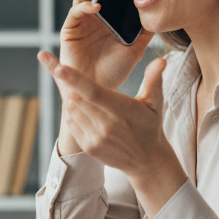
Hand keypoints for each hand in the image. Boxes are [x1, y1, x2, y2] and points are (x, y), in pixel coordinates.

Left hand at [39, 52, 186, 218]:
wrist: (146, 159)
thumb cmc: (150, 125)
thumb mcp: (156, 102)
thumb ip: (154, 79)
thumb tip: (161, 59)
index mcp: (121, 110)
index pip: (92, 92)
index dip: (74, 80)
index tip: (59, 67)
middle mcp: (106, 126)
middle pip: (76, 98)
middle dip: (66, 82)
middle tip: (58, 66)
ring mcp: (95, 138)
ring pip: (71, 110)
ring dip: (70, 96)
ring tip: (74, 87)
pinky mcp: (88, 146)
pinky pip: (71, 123)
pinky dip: (72, 112)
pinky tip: (81, 106)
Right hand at [59, 0, 153, 91]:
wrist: (98, 93)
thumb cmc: (114, 73)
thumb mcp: (135, 50)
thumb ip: (145, 34)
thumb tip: (161, 18)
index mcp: (106, 20)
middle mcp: (92, 19)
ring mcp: (79, 23)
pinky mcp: (69, 31)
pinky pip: (74, 13)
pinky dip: (84, 7)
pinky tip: (96, 7)